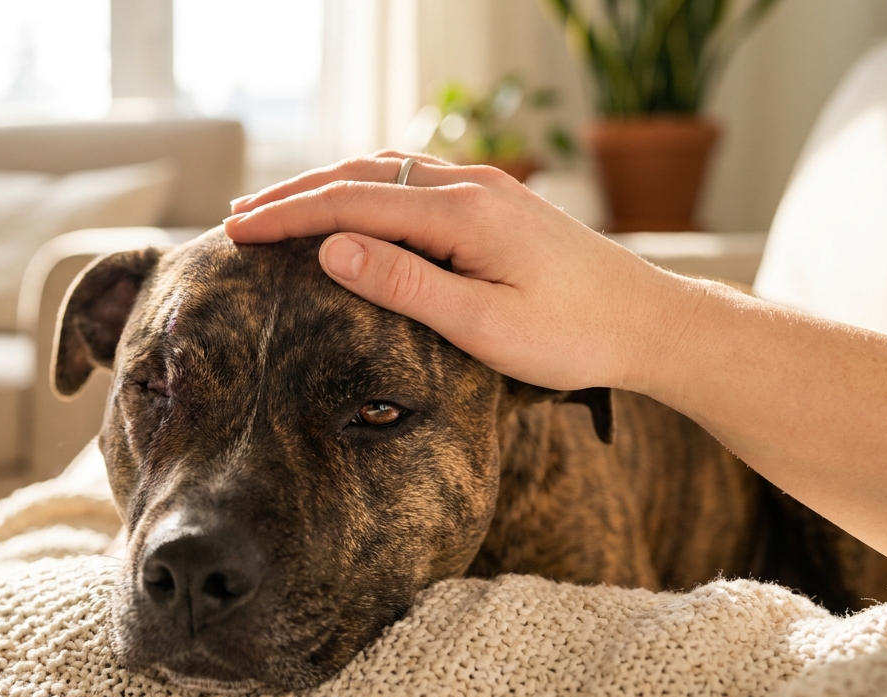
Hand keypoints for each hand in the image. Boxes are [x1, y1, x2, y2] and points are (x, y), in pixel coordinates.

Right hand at [224, 152, 694, 391]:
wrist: (652, 323)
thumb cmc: (573, 336)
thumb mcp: (482, 324)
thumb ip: (404, 284)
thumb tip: (331, 248)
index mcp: (463, 212)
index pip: (351, 202)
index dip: (287, 216)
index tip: (234, 232)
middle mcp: (471, 185)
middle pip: (362, 174)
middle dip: (295, 195)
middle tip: (238, 218)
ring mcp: (486, 188)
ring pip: (387, 171)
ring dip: (328, 187)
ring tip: (278, 210)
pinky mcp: (496, 203)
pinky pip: (415, 182)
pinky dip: (366, 190)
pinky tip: (351, 209)